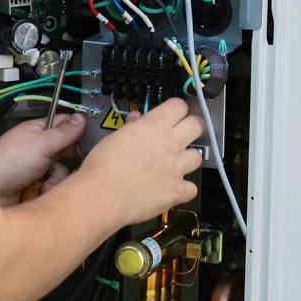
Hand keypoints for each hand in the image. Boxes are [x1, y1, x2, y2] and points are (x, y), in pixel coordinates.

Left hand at [0, 114, 85, 206]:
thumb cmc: (6, 161)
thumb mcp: (41, 144)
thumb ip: (64, 132)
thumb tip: (82, 118)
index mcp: (39, 132)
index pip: (66, 126)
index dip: (78, 133)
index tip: (88, 142)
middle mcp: (39, 149)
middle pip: (67, 154)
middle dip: (64, 162)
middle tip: (58, 165)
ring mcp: (37, 169)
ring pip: (61, 174)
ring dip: (54, 180)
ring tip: (42, 183)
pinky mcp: (36, 186)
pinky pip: (53, 188)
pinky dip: (47, 191)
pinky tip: (37, 191)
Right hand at [79, 98, 202, 224]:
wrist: (103, 194)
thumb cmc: (103, 166)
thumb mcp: (114, 137)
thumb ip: (131, 127)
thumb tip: (137, 121)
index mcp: (154, 125)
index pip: (179, 106)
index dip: (176, 109)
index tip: (173, 114)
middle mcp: (170, 143)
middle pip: (197, 126)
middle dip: (191, 128)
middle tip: (182, 134)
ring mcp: (177, 167)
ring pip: (198, 156)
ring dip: (189, 158)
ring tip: (176, 163)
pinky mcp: (177, 190)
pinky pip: (192, 188)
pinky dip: (184, 189)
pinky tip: (173, 188)